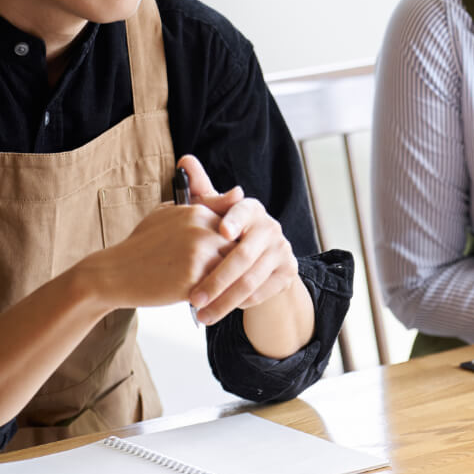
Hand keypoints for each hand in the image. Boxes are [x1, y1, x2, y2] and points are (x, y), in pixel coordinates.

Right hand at [82, 202, 230, 308]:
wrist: (114, 273)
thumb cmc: (144, 245)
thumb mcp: (171, 215)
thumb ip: (206, 205)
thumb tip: (239, 192)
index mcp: (198, 212)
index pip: (236, 229)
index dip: (231, 248)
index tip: (222, 259)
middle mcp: (202, 229)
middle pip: (239, 251)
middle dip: (235, 267)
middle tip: (225, 281)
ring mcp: (199, 253)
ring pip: (233, 271)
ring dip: (230, 283)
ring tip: (216, 292)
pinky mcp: (195, 277)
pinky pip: (221, 289)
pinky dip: (218, 297)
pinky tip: (207, 301)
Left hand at [177, 155, 300, 324]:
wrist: (261, 258)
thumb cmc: (227, 232)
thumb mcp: (213, 212)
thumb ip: (200, 189)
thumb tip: (185, 159)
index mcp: (252, 209)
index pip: (244, 211)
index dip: (234, 219)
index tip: (221, 231)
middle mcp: (272, 228)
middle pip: (243, 257)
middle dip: (217, 281)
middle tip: (194, 299)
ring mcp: (283, 251)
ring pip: (251, 281)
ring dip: (225, 301)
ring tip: (202, 314)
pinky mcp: (288, 273)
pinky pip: (262, 292)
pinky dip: (241, 303)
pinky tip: (222, 310)